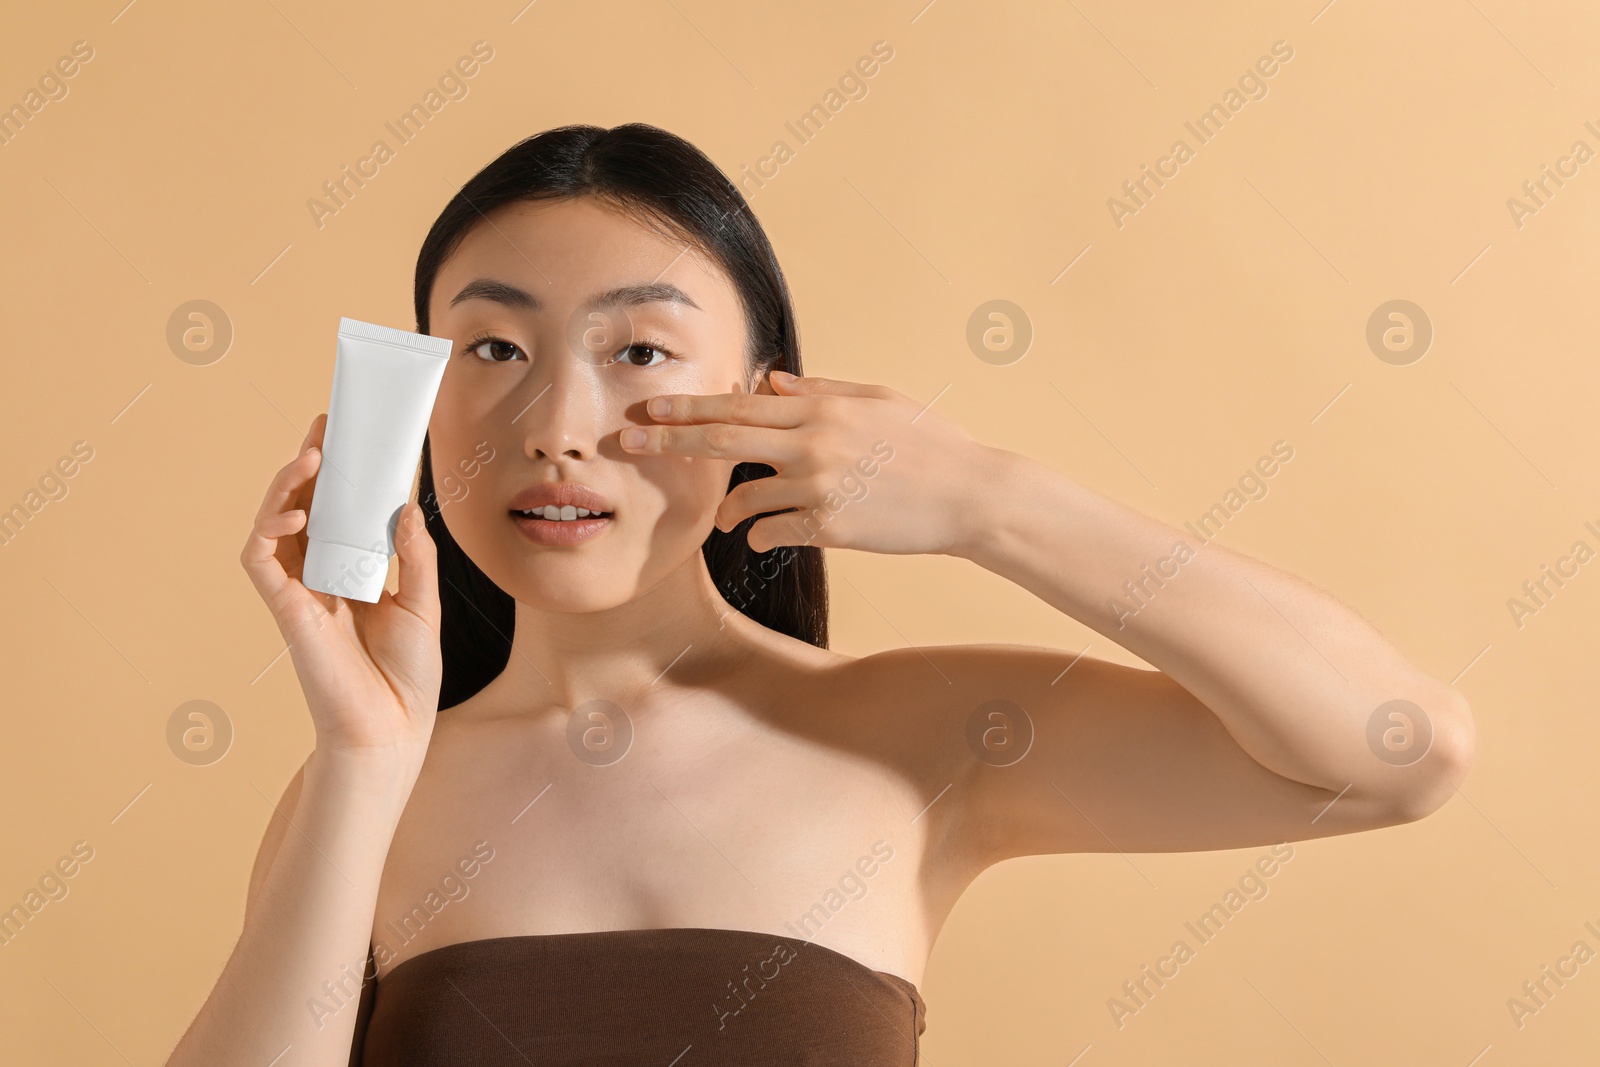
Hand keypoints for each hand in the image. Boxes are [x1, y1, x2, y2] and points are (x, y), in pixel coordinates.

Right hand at [239, 413, 441, 768]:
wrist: (391, 730)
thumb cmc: (406, 677)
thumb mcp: (423, 604)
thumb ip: (414, 555)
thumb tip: (405, 506)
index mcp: (351, 571)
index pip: (337, 510)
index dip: (337, 473)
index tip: (347, 434)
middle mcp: (319, 576)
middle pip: (302, 507)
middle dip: (308, 463)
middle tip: (323, 427)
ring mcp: (298, 591)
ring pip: (273, 524)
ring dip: (285, 486)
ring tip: (309, 458)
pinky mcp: (285, 610)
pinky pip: (260, 560)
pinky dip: (269, 528)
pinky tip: (296, 510)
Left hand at [620, 370, 995, 555]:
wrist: (971, 495)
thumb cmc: (931, 443)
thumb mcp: (879, 399)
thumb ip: (821, 390)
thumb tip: (770, 379)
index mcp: (822, 408)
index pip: (740, 404)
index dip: (690, 406)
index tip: (652, 407)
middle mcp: (813, 443)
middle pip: (724, 440)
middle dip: (672, 439)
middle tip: (631, 441)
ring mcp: (820, 486)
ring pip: (746, 495)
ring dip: (724, 508)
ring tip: (719, 518)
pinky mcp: (830, 526)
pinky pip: (773, 531)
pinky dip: (759, 534)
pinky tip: (758, 536)